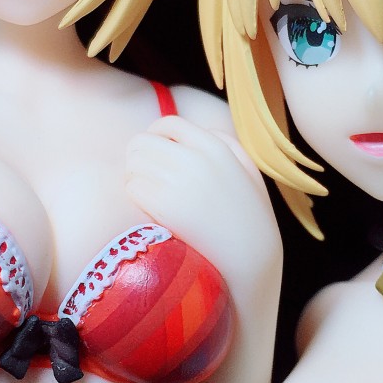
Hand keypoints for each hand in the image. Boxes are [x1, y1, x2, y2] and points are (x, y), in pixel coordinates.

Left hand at [125, 116, 278, 290]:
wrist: (250, 259)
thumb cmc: (250, 217)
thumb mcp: (248, 169)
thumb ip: (226, 142)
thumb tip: (196, 131)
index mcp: (215, 146)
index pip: (167, 123)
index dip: (155, 136)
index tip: (155, 152)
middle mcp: (194, 159)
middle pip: (141, 142)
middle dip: (139, 158)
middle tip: (148, 177)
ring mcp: (177, 182)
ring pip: (132, 164)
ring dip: (135, 177)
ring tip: (151, 194)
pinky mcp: (163, 206)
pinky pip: (132, 187)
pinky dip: (136, 197)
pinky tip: (152, 209)